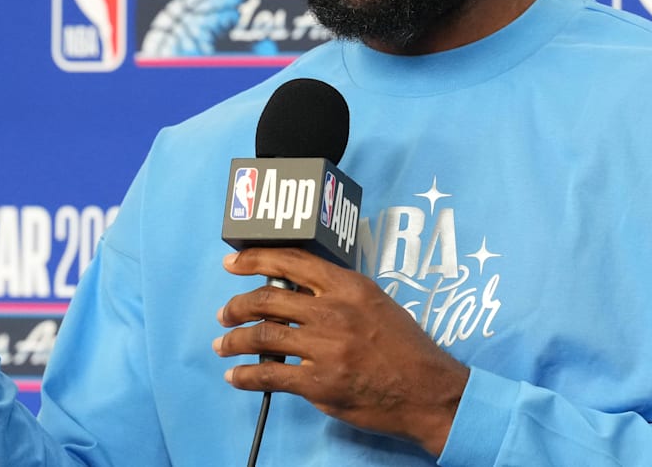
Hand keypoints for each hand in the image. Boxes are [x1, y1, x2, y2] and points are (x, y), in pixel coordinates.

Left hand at [215, 248, 469, 456]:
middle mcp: (334, 312)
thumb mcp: (377, 304)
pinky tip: (236, 376)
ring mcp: (325, 348)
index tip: (232, 262)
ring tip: (223, 344)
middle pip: (268, 298)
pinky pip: (270, 375)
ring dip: (234, 340)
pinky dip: (246, 376)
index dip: (255, 259)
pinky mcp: (320, 383)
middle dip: (237, 305)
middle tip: (225, 312)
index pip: (292, 262)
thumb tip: (297, 292)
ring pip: (263, 336)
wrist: (428, 391)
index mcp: (349, 286)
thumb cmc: (405, 348)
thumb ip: (339, 294)